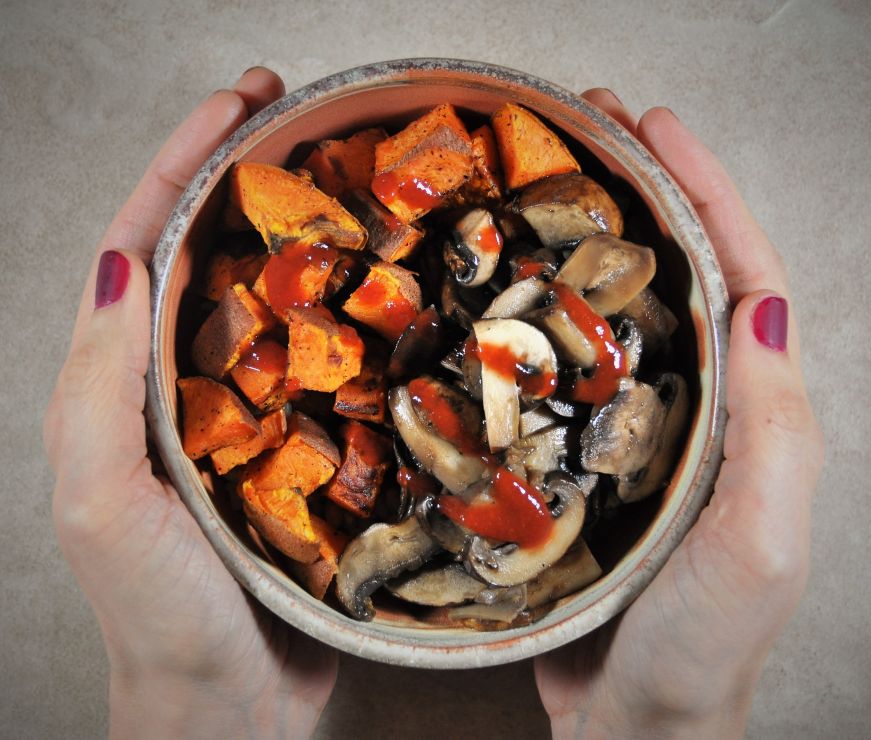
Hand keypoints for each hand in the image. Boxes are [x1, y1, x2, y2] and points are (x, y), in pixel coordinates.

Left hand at [43, 68, 336, 739]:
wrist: (226, 698)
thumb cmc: (160, 613)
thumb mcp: (104, 499)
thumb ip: (98, 386)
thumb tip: (119, 263)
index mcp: (129, 379)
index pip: (150, 241)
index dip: (188, 163)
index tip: (240, 103)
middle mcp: (187, 380)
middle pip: (212, 250)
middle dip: (247, 171)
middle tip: (299, 115)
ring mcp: (252, 407)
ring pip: (275, 296)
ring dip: (305, 229)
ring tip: (348, 177)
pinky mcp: (305, 442)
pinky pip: (328, 359)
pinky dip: (352, 311)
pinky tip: (388, 287)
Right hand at [534, 91, 823, 737]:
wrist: (634, 721)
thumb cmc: (699, 647)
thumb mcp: (759, 544)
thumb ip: (776, 432)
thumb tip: (763, 301)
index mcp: (751, 411)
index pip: (739, 273)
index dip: (700, 191)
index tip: (650, 127)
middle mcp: (698, 405)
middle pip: (677, 271)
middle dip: (641, 189)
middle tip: (589, 127)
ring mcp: (638, 424)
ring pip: (618, 308)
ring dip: (589, 236)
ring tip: (545, 181)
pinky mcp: (585, 452)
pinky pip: (567, 364)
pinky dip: (541, 312)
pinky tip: (504, 287)